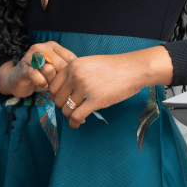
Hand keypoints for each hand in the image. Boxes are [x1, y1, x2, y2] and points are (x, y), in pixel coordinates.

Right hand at [0, 41, 77, 97]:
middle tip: (59, 86)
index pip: (70, 58)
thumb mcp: (56, 69)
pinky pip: (38, 77)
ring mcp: (31, 56)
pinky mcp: (24, 67)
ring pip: (49, 70)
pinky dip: (41, 83)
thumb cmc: (41, 75)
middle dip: (62, 79)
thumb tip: (86, 74)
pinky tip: (41, 84)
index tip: (71, 81)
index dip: (73, 73)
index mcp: (52, 46)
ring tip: (49, 84)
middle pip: (61, 64)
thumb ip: (68, 68)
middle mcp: (42, 48)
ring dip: (50, 81)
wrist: (17, 79)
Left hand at [49, 46, 172, 127]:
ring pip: (66, 109)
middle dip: (62, 107)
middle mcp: (76, 76)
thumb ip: (76, 73)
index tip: (63, 100)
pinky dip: (74, 123)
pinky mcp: (95, 101)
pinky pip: (76, 116)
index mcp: (73, 66)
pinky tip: (79, 123)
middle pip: (57, 99)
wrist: (133, 69)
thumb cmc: (114, 67)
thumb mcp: (89, 63)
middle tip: (71, 109)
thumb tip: (65, 89)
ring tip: (77, 116)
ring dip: (69, 116)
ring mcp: (85, 88)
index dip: (56, 96)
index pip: (52, 85)